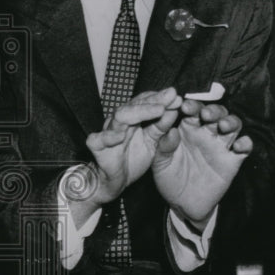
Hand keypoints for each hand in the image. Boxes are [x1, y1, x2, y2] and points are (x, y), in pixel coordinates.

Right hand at [83, 87, 181, 205]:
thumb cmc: (133, 157)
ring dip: (140, 112)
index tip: (178, 97)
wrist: (115, 180)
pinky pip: (99, 139)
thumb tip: (176, 108)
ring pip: (121, 116)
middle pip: (137, 105)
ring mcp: (108, 131)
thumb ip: (162, 126)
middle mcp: (121, 120)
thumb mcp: (153, 142)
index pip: (146, 101)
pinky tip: (120, 135)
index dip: (162, 98)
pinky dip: (109, 136)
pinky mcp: (97, 146)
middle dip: (155, 100)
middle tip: (172, 95)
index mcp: (134, 117)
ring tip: (159, 109)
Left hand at [151, 99, 251, 223]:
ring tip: (223, 126)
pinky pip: (245, 147)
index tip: (185, 107)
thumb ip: (164, 147)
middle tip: (206, 114)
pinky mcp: (233, 160)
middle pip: (217, 113)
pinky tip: (238, 145)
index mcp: (188, 129)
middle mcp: (207, 134)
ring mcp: (221, 146)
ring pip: (233, 125)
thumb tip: (172, 131)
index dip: (192, 105)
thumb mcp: (160, 163)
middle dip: (213, 110)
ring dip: (231, 122)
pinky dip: (245, 143)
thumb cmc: (170, 178)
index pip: (193, 110)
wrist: (183, 203)